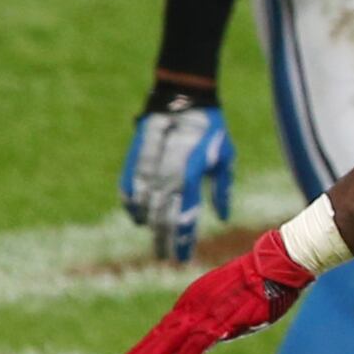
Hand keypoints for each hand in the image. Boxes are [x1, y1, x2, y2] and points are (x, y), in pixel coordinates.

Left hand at [104, 225, 314, 353]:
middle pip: (155, 341)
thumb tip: (212, 338)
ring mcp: (203, 316)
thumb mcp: (229, 309)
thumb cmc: (258, 286)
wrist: (275, 265)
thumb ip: (216, 324)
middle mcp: (190, 310)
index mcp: (190, 306)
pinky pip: (197, 348)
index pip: (159, 335)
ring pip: (167, 345)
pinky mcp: (221, 322)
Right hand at [122, 86, 236, 263]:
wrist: (183, 95)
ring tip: (154, 240)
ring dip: (149, 224)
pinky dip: (131, 202)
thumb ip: (223, 189)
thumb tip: (223, 218)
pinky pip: (129, 184)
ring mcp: (149, 163)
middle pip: (162, 215)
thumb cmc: (210, 128)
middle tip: (164, 256)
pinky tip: (137, 217)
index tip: (180, 257)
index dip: (182, 239)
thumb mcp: (225, 157)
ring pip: (144, 203)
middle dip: (164, 238)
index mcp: (193, 174)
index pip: (185, 215)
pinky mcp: (135, 154)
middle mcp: (169, 172)